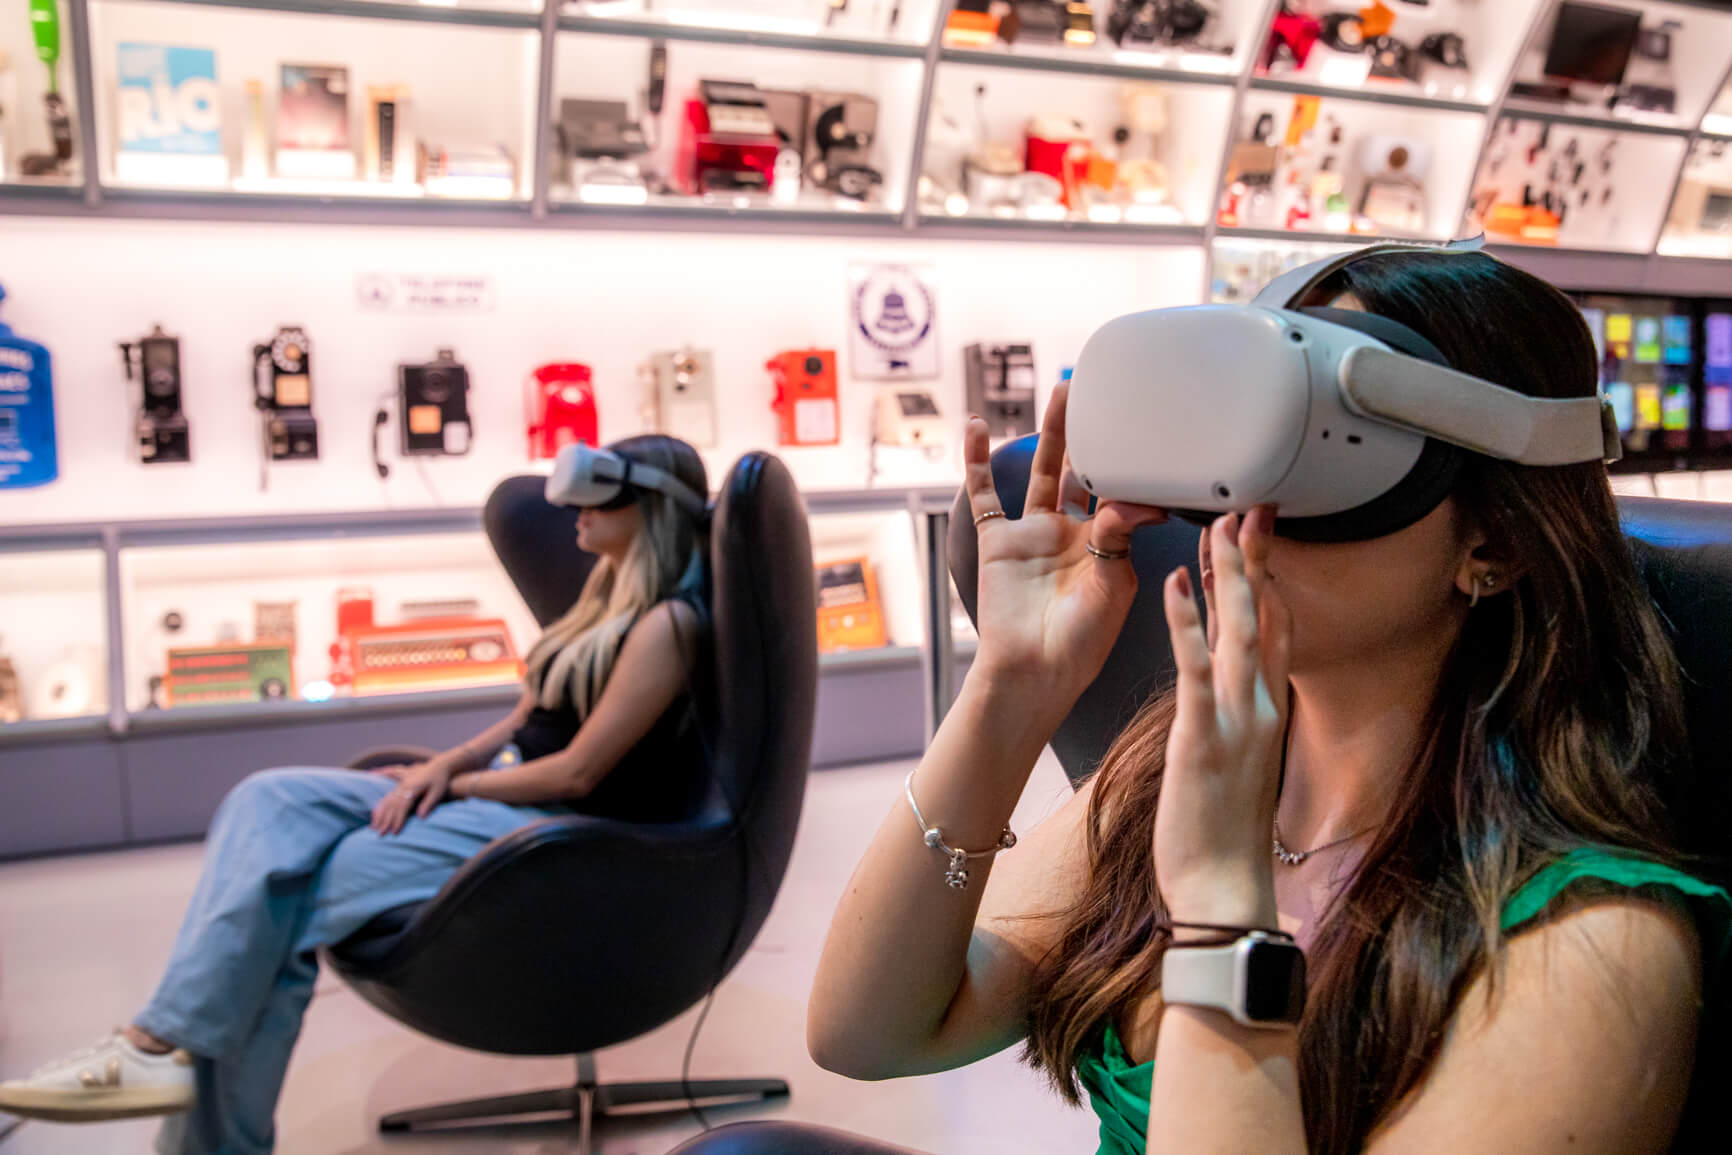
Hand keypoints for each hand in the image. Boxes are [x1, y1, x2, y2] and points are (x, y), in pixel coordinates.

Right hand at [369, 758, 458, 835]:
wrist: (438, 766)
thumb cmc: (440, 780)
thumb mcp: (438, 792)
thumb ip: (429, 804)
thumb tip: (420, 817)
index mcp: (412, 787)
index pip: (403, 807)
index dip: (398, 820)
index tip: (395, 832)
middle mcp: (403, 786)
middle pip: (392, 806)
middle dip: (386, 821)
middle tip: (381, 835)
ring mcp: (400, 785)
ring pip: (387, 802)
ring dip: (380, 815)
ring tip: (373, 828)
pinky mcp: (399, 786)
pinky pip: (387, 797)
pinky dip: (380, 807)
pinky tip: (375, 815)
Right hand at [965, 383, 1167, 710]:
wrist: (1032, 671)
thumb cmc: (1079, 642)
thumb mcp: (1111, 588)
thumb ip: (1118, 537)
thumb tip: (1135, 500)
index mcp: (1107, 546)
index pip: (1125, 494)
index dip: (1138, 468)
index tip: (1156, 435)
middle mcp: (1072, 534)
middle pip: (1087, 470)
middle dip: (1099, 434)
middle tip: (1109, 392)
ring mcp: (1033, 535)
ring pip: (1044, 471)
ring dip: (1052, 432)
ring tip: (1063, 390)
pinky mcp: (998, 541)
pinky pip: (985, 495)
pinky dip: (976, 461)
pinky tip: (974, 427)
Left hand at [1153, 507, 1291, 928]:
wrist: (1225, 888)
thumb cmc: (1222, 833)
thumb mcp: (1237, 765)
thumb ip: (1237, 722)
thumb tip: (1226, 694)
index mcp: (1266, 714)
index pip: (1273, 633)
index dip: (1266, 583)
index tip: (1255, 540)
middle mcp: (1261, 708)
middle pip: (1264, 620)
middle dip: (1254, 563)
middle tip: (1246, 510)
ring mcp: (1237, 721)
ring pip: (1238, 632)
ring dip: (1227, 576)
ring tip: (1217, 526)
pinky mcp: (1203, 738)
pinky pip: (1196, 669)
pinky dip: (1186, 622)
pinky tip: (1172, 583)